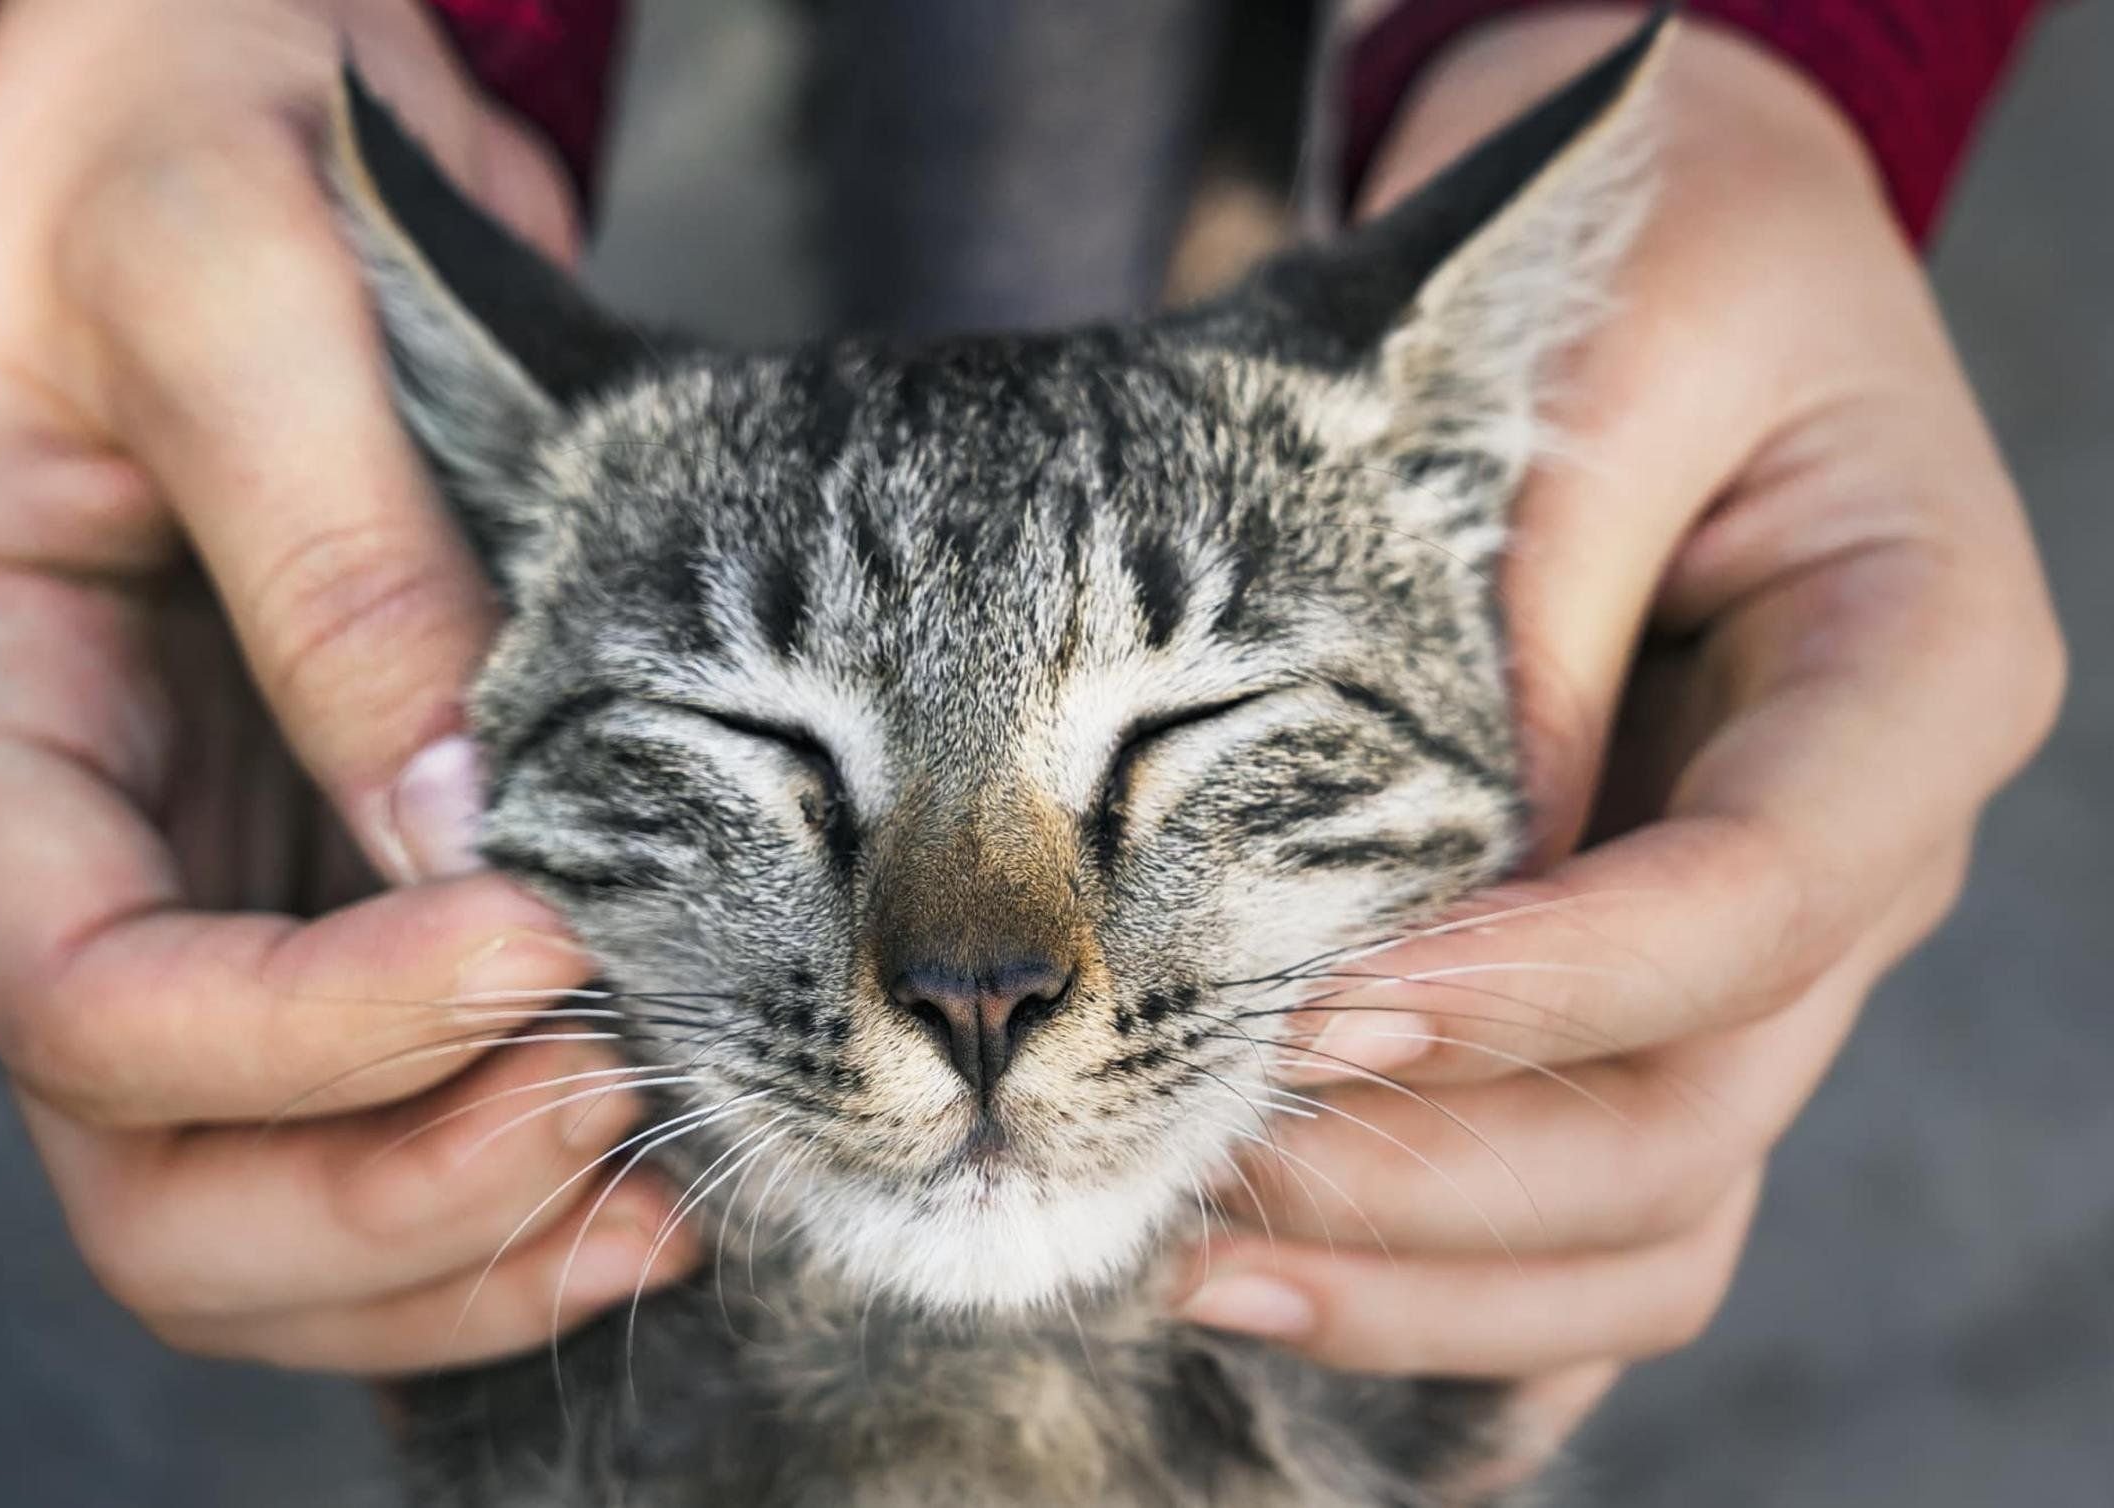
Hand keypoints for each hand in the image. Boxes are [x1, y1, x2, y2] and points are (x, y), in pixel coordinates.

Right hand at [0, 0, 691, 1371]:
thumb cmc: (190, 120)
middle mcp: (51, 830)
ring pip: (259, 1194)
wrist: (238, 72)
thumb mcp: (236, 280)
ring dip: (456, 1234)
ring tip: (662, 1178)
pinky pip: (372, 1106)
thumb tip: (462, 840)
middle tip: (616, 1110)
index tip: (548, 948)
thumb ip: (335, 558)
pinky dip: (500, 1170)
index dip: (320, 1034)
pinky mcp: (312, 865)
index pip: (86, 997)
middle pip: (153, 1175)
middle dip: (386, 1197)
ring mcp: (185, 868)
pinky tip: (649, 1150)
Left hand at [1173, 11, 2064, 1482]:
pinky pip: (1594, 1192)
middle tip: (1210, 1160)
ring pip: (1652, 1208)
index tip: (1321, 1012)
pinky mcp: (1648, 981)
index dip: (1546, 988)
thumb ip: (1524, 625)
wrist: (1667, 250)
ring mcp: (1764, 943)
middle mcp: (1865, 847)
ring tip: (1198, 1259)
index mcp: (1918, 673)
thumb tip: (1409, 903)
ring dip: (1434, 1271)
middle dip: (1448, 1169)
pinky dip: (1452, 1269)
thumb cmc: (1648, 259)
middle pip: (1698, 1108)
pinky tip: (1280, 1275)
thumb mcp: (1601, 359)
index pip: (1761, 898)